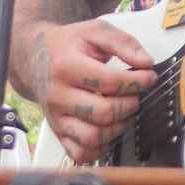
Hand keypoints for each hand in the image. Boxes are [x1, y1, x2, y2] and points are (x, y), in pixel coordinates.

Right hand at [30, 16, 155, 163]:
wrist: (35, 58)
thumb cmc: (68, 45)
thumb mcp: (94, 31)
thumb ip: (123, 43)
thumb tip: (145, 62)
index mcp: (66, 66)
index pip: (109, 82)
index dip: (137, 82)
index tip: (149, 77)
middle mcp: (58, 95)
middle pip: (103, 113)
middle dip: (129, 105)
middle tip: (134, 95)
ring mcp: (56, 117)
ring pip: (92, 137)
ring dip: (117, 128)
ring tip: (121, 112)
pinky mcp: (58, 132)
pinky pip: (80, 153)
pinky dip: (100, 148)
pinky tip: (108, 130)